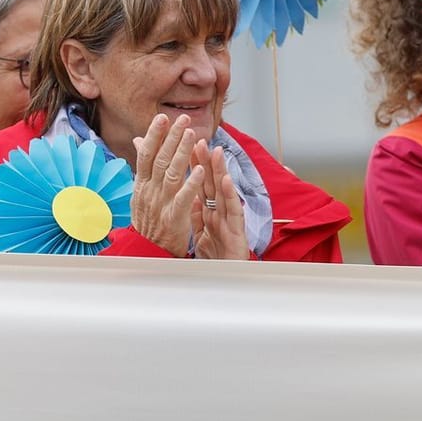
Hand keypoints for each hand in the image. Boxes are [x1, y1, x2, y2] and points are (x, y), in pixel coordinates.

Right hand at [129, 113, 203, 255]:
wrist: (147, 252)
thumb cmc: (148, 221)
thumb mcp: (141, 191)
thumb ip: (144, 166)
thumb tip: (140, 140)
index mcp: (142, 184)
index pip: (146, 155)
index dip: (154, 135)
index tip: (162, 118)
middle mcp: (149, 191)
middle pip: (160, 160)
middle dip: (172, 137)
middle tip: (183, 119)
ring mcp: (160, 204)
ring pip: (171, 174)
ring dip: (182, 153)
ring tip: (192, 135)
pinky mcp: (172, 218)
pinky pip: (183, 198)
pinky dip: (191, 183)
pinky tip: (200, 169)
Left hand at [190, 144, 249, 259]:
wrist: (224, 281)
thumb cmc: (214, 257)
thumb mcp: (199, 233)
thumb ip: (194, 213)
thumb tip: (188, 195)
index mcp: (208, 212)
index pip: (199, 185)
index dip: (193, 166)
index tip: (185, 146)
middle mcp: (219, 213)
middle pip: (210, 184)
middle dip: (204, 161)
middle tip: (198, 139)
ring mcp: (229, 221)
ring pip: (223, 192)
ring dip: (219, 171)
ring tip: (215, 151)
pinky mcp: (237, 232)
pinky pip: (233, 211)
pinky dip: (230, 195)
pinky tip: (227, 181)